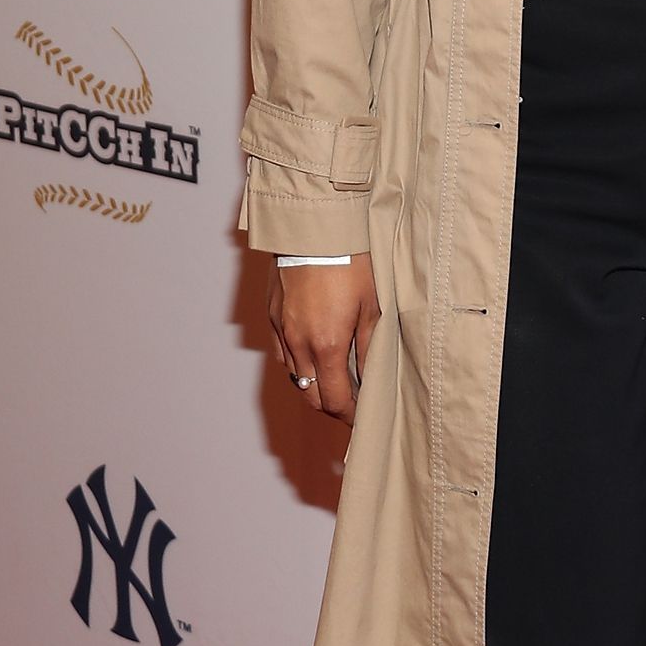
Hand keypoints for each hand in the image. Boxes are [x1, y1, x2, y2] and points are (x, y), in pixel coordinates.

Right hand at [268, 253, 380, 422]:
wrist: (315, 226)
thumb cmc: (351, 261)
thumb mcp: (372, 307)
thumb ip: (370, 349)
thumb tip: (371, 380)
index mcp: (326, 345)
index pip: (333, 400)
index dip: (349, 416)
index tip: (362, 418)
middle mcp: (298, 343)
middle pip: (310, 395)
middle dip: (331, 406)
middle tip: (352, 404)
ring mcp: (281, 329)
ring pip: (294, 375)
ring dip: (314, 384)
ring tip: (336, 379)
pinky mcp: (272, 315)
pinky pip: (283, 352)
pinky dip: (298, 363)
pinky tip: (315, 354)